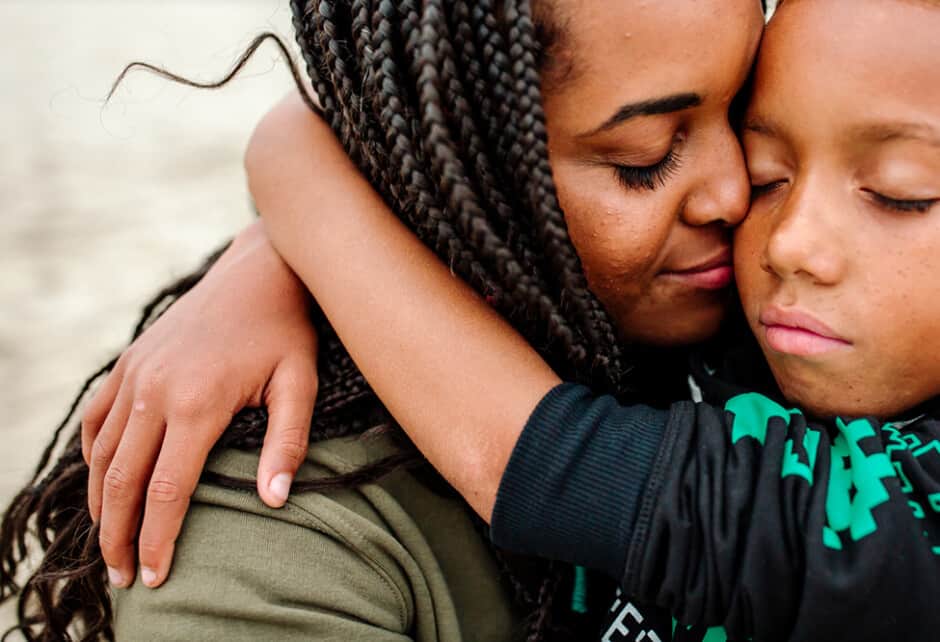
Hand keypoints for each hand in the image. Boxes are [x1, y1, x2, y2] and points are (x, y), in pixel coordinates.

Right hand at [81, 220, 317, 588]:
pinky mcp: (128, 362)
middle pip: (122, 481)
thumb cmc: (284, 330)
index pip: (166, 489)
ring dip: (100, 504)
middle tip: (124, 576)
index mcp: (197, 402)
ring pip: (102, 454)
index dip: (158, 538)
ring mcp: (135, 374)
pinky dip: (93, 456)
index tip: (156, 575)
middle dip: (119, 535)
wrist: (255, 273)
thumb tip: (275, 500)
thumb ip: (288, 442)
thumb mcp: (300, 382)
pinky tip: (102, 481)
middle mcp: (154, 391)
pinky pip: (96, 418)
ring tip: (109, 543)